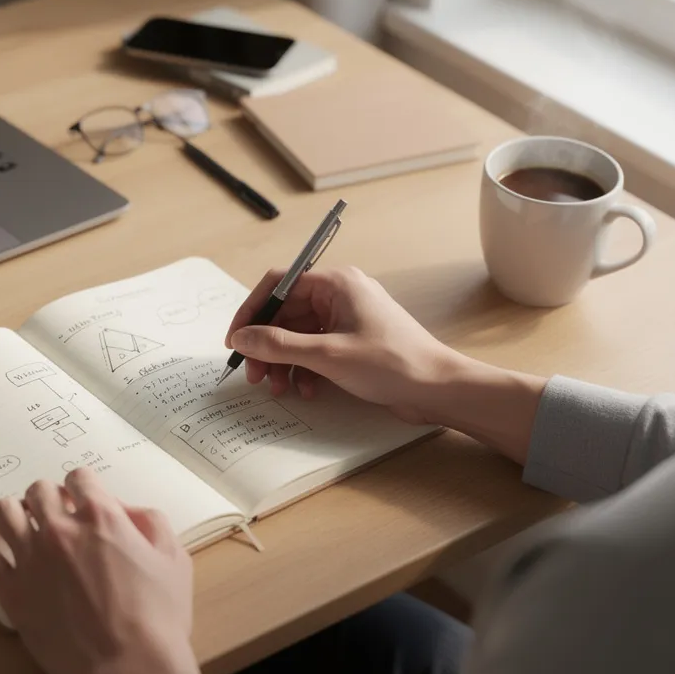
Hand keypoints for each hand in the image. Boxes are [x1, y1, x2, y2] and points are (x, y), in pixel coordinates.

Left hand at [0, 467, 199, 673]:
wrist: (129, 667)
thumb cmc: (158, 620)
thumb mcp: (173, 559)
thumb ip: (150, 521)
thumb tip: (124, 509)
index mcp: (101, 517)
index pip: (79, 477)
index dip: (82, 486)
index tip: (83, 499)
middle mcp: (61, 530)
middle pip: (39, 490)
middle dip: (49, 498)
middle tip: (56, 516)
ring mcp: (31, 559)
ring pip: (4, 511)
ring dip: (15, 513)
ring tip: (22, 525)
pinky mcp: (11, 591)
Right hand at [225, 267, 460, 422]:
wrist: (439, 389)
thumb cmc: (393, 363)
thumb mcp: (328, 355)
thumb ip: (279, 345)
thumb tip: (242, 338)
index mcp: (336, 283)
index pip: (278, 284)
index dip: (252, 311)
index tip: (235, 340)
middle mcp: (340, 295)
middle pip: (286, 314)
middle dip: (266, 346)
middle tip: (254, 375)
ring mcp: (347, 319)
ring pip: (298, 335)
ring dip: (283, 362)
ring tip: (278, 389)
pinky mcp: (353, 342)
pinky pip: (316, 349)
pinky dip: (305, 369)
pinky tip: (306, 390)